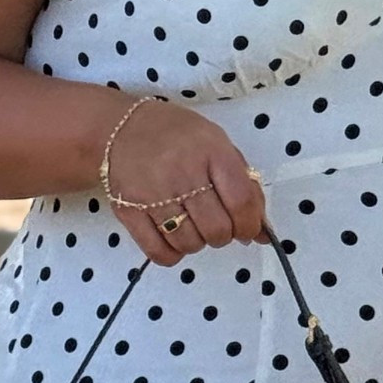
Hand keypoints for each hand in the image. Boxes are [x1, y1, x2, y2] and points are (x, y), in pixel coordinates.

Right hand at [104, 99, 268, 266]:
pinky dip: (173, 254)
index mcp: (210, 151)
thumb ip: (245, 184)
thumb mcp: (217, 144)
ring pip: (189, 243)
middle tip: (218, 225)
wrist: (119, 128)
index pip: (241, 202)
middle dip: (224, 235)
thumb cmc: (176, 136)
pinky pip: (158, 251)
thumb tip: (264, 232)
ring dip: (198, 243)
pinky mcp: (128, 211)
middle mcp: (182, 172)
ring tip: (193, 226)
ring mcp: (152, 194)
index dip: (251, 225)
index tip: (248, 229)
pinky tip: (174, 238)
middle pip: (217, 229)